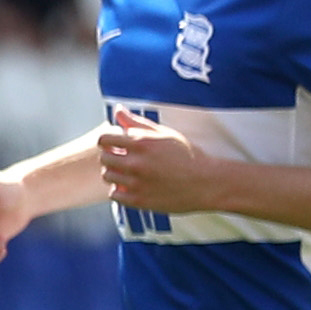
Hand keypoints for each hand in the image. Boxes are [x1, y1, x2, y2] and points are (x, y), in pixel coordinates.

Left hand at [98, 107, 217, 215]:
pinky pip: (114, 195)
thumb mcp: (165, 134)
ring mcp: (136, 183)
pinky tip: (133, 186)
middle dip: (111, 156)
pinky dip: (120, 191)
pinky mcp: (139, 200)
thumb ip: (137, 122)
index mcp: (142, 143)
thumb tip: (118, 109)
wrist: (207, 183)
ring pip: (107, 176)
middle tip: (124, 158)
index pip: (104, 139)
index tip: (115, 144)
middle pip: (103, 158)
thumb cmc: (186, 155)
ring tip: (130, 172)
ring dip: (115, 173)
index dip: (107, 141)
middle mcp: (136, 162)